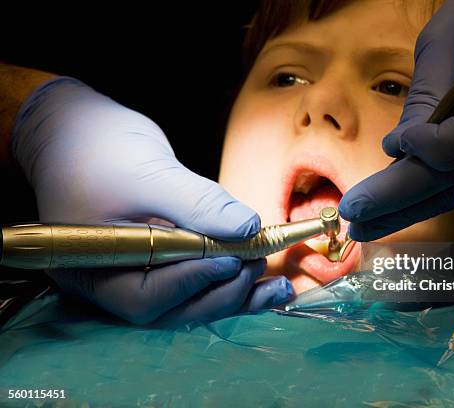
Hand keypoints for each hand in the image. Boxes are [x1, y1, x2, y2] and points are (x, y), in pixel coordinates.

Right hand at [12, 78, 293, 324]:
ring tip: (277, 288)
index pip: (144, 297)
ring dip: (233, 295)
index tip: (234, 260)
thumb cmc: (98, 147)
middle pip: (170, 309)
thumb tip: (248, 229)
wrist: (74, 130)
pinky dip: (228, 281)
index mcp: (92, 267)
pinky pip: (192, 279)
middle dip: (219, 293)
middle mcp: (111, 281)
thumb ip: (197, 204)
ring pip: (187, 300)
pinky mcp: (156, 261)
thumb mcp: (149, 172)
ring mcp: (134, 273)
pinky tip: (264, 282)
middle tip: (257, 265)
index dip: (193, 283)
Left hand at [339, 0, 453, 240]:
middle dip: (399, 201)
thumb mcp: (450, 37)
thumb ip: (427, 96)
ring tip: (364, 221)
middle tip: (355, 218)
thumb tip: (397, 151)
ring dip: (409, 208)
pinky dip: (433, 194)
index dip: (435, 147)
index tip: (394, 144)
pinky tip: (397, 203)